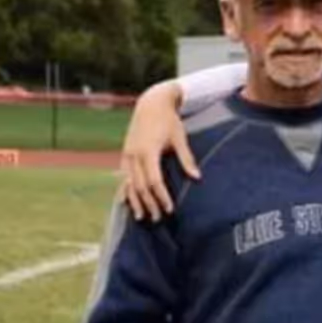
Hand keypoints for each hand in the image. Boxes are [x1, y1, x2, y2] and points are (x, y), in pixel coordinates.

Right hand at [121, 82, 198, 221]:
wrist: (151, 103)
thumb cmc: (169, 120)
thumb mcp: (180, 138)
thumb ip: (186, 159)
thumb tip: (197, 178)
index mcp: (148, 151)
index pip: (154, 181)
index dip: (162, 197)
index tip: (169, 209)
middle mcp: (134, 155)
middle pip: (140, 186)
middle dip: (149, 203)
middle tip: (158, 219)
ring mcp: (127, 155)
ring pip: (129, 183)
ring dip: (135, 201)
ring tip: (141, 217)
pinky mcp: (125, 154)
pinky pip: (124, 177)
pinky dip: (126, 190)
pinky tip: (126, 202)